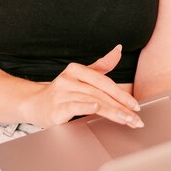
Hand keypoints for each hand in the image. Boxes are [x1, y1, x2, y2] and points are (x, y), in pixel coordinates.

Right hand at [25, 45, 142, 128]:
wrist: (34, 104)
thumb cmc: (61, 92)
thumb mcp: (80, 76)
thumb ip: (101, 66)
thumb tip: (118, 50)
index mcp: (76, 70)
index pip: (104, 82)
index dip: (121, 94)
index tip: (135, 106)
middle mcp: (69, 79)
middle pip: (101, 93)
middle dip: (121, 107)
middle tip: (136, 118)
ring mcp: (61, 93)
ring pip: (92, 101)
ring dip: (112, 112)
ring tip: (127, 120)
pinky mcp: (56, 108)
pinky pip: (73, 106)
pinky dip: (85, 107)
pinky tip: (96, 109)